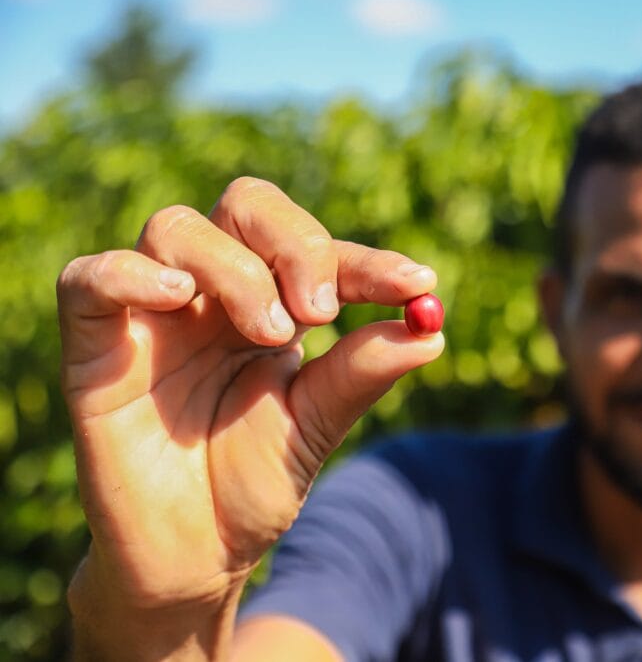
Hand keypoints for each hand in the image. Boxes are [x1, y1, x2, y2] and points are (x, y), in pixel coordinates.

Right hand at [58, 177, 443, 618]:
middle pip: (247, 205)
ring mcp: (153, 313)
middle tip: (321, 311)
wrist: (191, 555)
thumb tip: (431, 332)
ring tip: (270, 334)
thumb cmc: (252, 483)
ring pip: (178, 228)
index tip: (417, 284)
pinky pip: (90, 278)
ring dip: (236, 270)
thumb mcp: (316, 426)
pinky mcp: (96, 344)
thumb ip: (361, 373)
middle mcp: (214, 294)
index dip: (368, 263)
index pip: (320, 253)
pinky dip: (132, 273)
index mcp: (273, 304)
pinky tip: (178, 297)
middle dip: (295, 244)